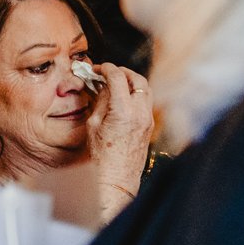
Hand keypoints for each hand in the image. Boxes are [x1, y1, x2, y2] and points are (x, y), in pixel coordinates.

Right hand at [85, 62, 152, 216]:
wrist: (116, 176)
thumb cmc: (101, 154)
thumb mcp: (94, 124)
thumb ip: (101, 101)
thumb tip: (104, 87)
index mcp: (123, 111)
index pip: (118, 77)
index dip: (106, 68)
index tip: (98, 68)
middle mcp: (140, 113)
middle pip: (138, 79)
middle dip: (123, 71)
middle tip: (108, 72)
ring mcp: (148, 119)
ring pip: (145, 89)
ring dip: (131, 82)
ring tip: (116, 84)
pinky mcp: (150, 125)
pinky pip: (146, 101)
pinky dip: (135, 94)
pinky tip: (122, 99)